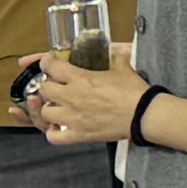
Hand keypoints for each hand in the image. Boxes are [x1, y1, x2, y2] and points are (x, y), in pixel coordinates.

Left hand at [18, 56, 143, 150]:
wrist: (143, 114)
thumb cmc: (133, 90)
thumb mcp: (123, 67)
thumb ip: (116, 56)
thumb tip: (118, 50)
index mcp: (80, 78)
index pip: (50, 66)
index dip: (46, 63)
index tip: (49, 63)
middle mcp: (71, 97)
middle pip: (43, 90)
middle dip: (47, 87)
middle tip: (55, 86)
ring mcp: (73, 118)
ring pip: (45, 113)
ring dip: (48, 108)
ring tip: (56, 107)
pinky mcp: (79, 134)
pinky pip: (54, 137)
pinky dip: (53, 133)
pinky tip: (59, 127)